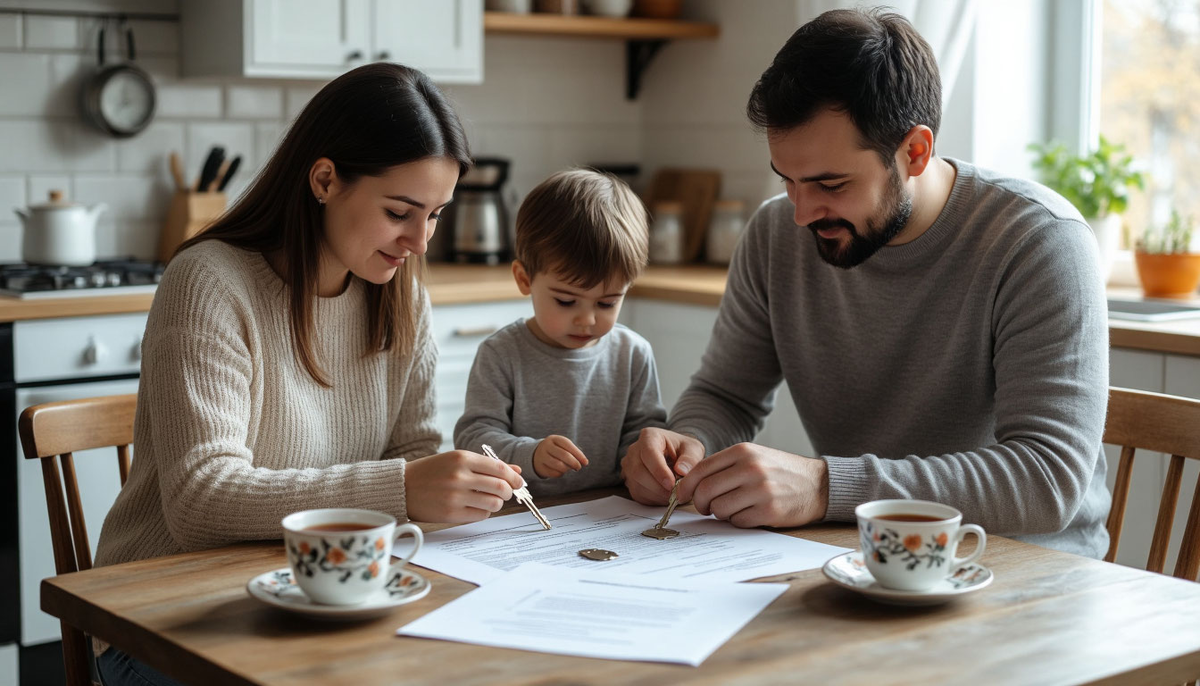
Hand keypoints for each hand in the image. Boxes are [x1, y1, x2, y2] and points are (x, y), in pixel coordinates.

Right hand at [404, 450, 524, 522]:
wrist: (402, 486)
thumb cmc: (432, 471)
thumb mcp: (457, 460)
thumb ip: (487, 465)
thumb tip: (516, 470)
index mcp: (462, 458)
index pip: (500, 469)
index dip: (514, 477)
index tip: (518, 482)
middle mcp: (459, 476)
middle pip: (501, 487)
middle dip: (508, 492)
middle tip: (505, 493)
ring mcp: (455, 496)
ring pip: (494, 503)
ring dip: (497, 503)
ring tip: (489, 500)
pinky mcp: (451, 513)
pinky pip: (481, 515)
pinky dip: (483, 512)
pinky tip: (475, 506)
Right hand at [533, 435, 588, 477]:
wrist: (536, 454)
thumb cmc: (556, 450)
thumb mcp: (563, 447)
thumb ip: (573, 452)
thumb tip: (584, 461)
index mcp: (554, 438)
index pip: (568, 445)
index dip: (578, 454)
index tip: (585, 462)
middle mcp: (546, 446)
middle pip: (564, 455)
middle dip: (574, 462)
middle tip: (578, 467)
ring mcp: (541, 456)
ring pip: (559, 465)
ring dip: (567, 469)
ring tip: (569, 468)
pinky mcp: (540, 467)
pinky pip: (554, 473)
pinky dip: (560, 473)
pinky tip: (561, 471)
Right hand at [620, 427, 704, 504]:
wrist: (675, 457)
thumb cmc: (683, 450)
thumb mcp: (693, 449)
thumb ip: (690, 458)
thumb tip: (682, 470)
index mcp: (649, 436)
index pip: (649, 453)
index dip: (659, 470)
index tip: (671, 484)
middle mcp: (634, 450)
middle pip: (639, 472)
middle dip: (658, 487)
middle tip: (676, 493)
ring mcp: (629, 466)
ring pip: (637, 485)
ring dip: (657, 495)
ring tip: (673, 494)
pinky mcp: (630, 481)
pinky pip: (638, 494)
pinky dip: (653, 499)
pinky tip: (665, 495)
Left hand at [676, 443, 827, 527]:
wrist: (818, 484)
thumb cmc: (780, 471)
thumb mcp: (754, 456)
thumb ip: (725, 466)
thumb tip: (690, 483)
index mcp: (743, 451)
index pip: (701, 469)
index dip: (687, 486)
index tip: (683, 495)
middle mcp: (751, 468)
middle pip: (705, 491)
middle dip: (700, 503)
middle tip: (706, 507)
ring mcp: (760, 490)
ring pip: (719, 509)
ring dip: (721, 513)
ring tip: (735, 507)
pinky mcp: (769, 511)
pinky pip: (738, 521)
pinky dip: (739, 521)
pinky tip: (751, 513)